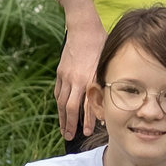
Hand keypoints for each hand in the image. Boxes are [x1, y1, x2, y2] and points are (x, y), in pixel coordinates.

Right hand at [55, 21, 105, 145]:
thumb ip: (104, 82)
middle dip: (69, 124)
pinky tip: (61, 111)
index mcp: (89, 78)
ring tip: (63, 129)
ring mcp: (66, 76)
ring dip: (61, 117)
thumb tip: (106, 103)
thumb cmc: (100, 45)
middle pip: (69, 107)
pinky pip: (58, 91)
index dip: (86, 120)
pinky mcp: (60, 71)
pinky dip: (59, 103)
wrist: (83, 28)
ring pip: (61, 101)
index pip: (86, 105)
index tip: (87, 132)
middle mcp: (76, 79)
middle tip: (69, 137)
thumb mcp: (106, 64)